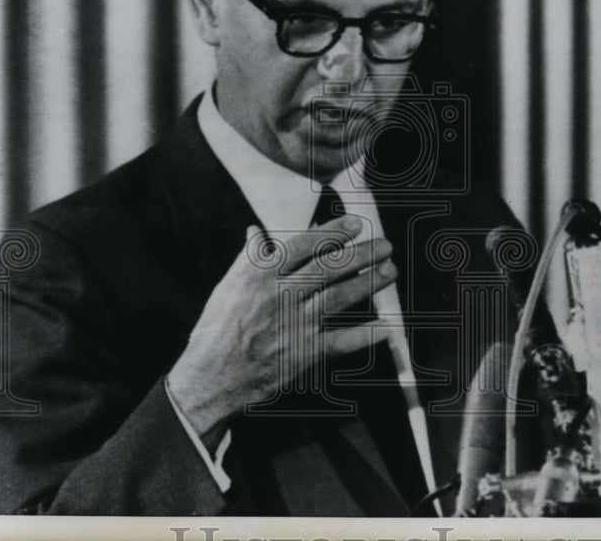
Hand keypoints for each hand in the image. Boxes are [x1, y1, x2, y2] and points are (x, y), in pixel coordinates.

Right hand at [167, 215, 395, 436]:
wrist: (211, 377)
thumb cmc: (217, 329)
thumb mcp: (228, 286)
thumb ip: (248, 258)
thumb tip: (255, 232)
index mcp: (261, 275)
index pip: (305, 245)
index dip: (334, 233)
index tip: (356, 224)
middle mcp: (280, 295)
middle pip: (329, 268)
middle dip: (362, 254)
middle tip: (385, 245)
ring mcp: (294, 325)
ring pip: (339, 297)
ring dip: (369, 283)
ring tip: (390, 271)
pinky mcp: (303, 354)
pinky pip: (340, 342)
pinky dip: (364, 335)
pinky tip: (386, 326)